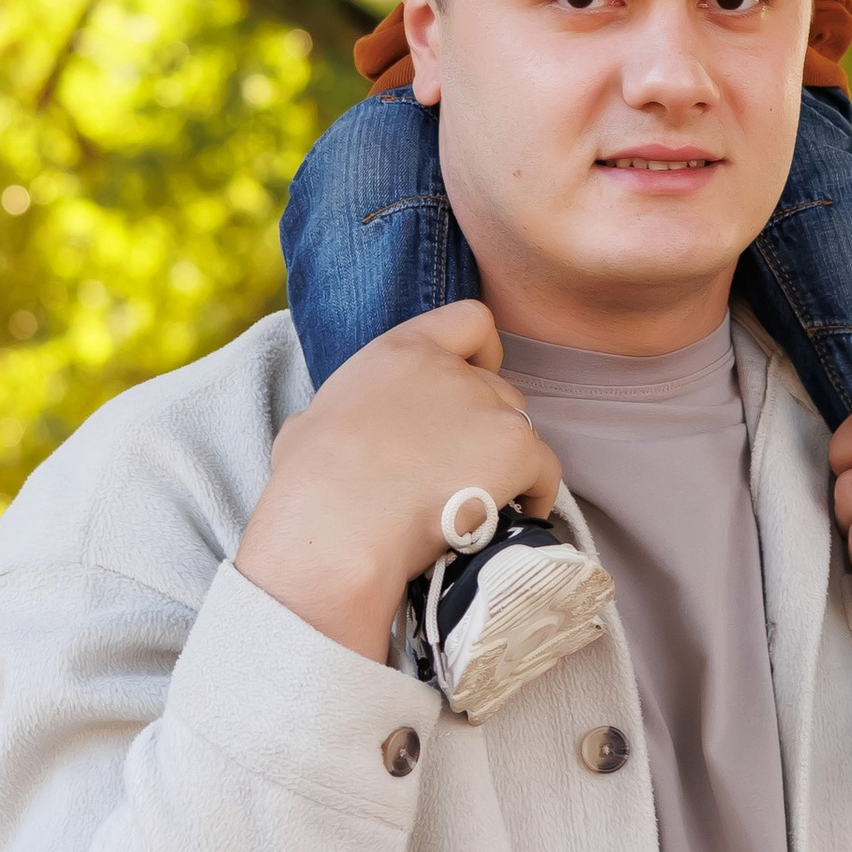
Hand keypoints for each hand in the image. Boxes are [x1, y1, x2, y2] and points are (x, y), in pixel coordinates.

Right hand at [235, 302, 560, 662]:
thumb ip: (335, 413)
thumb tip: (322, 430)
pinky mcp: (516, 448)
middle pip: (497, 388)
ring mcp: (488, 406)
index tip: (475, 386)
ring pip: (522, 429)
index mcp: (398, 353)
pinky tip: (513, 521)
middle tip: (464, 470)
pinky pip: (546, 472)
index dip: (482, 354)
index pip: (470, 321)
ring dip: (509, 462)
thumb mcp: (306, 427)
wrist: (338, 530)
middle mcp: (449, 369)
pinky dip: (536, 496)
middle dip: (487, 426)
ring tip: (485, 502)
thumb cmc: (310, 490)